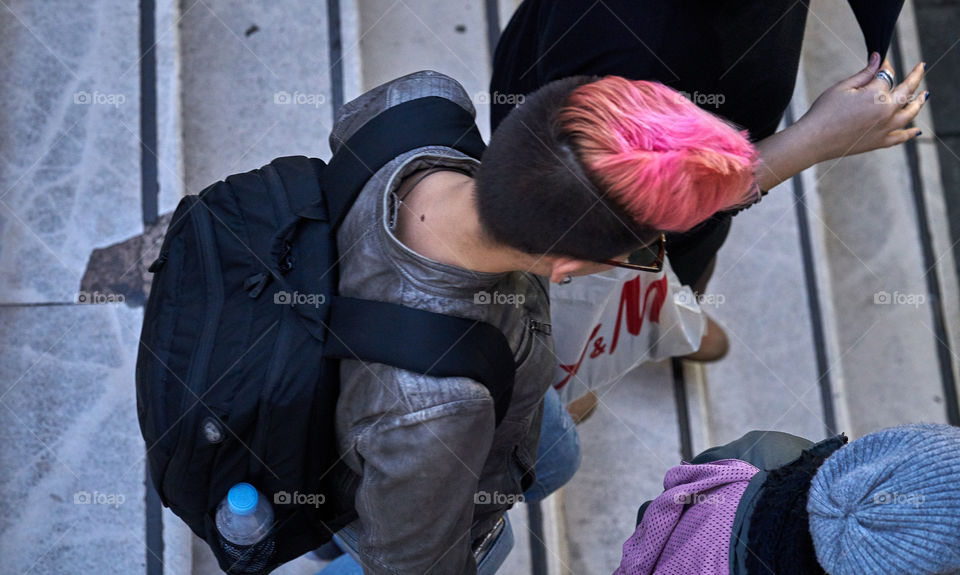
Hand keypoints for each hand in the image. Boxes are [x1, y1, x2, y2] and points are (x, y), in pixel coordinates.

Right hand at [796, 52, 927, 162]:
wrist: (813, 140)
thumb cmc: (824, 111)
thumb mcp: (842, 87)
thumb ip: (864, 73)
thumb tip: (879, 58)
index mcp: (877, 95)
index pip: (887, 75)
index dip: (885, 66)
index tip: (882, 61)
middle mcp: (886, 111)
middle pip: (907, 90)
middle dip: (915, 76)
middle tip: (920, 67)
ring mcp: (885, 128)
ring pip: (910, 113)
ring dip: (919, 102)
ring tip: (925, 95)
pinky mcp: (879, 142)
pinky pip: (901, 137)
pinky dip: (910, 133)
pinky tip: (916, 130)